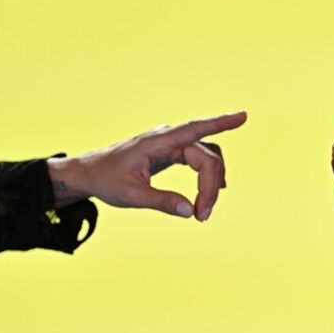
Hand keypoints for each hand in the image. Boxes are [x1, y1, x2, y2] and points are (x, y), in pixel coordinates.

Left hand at [47, 111, 246, 220]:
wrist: (91, 173)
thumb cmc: (107, 181)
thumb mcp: (130, 196)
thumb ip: (160, 201)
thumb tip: (189, 211)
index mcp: (156, 142)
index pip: (194, 130)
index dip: (220, 123)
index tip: (243, 116)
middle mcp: (167, 138)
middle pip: (206, 156)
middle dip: (211, 185)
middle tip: (202, 216)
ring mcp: (171, 144)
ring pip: (206, 157)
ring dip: (211, 182)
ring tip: (204, 210)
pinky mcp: (172, 152)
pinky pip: (199, 158)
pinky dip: (207, 176)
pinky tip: (209, 194)